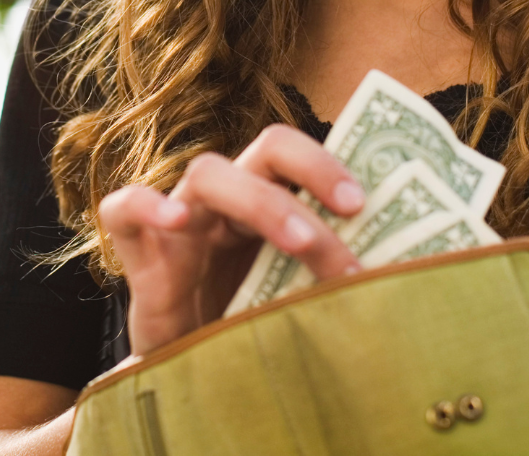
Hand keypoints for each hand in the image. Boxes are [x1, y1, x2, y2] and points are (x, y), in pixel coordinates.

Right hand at [99, 124, 364, 355]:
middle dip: (313, 172)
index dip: (330, 164)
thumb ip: (333, 283)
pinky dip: (145, 203)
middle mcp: (227, 203)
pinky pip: (122, 208)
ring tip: (299, 242)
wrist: (188, 379)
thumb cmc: (249, 335)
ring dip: (261, 201)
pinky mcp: (138, 251)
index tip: (366, 205)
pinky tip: (173, 219)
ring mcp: (180, 221)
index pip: (299, 156)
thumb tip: (407, 287)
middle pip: (266, 150)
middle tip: (353, 213)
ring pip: (208, 173)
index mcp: (268, 205)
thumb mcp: (298, 303)